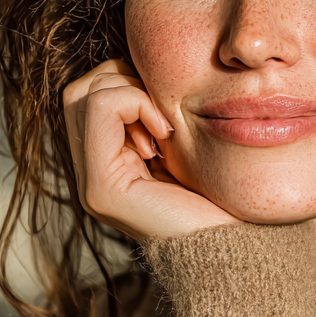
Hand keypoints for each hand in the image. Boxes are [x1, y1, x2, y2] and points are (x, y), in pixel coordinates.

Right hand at [63, 59, 238, 240]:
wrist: (236, 250)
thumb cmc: (221, 199)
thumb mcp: (183, 145)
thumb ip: (156, 114)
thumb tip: (146, 66)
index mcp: (107, 164)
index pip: (87, 94)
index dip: (126, 85)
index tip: (165, 121)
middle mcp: (89, 175)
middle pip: (78, 90)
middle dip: (122, 83)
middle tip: (161, 119)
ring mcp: (91, 184)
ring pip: (82, 94)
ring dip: (129, 94)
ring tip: (161, 132)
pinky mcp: (101, 188)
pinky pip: (101, 109)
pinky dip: (134, 104)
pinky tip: (163, 138)